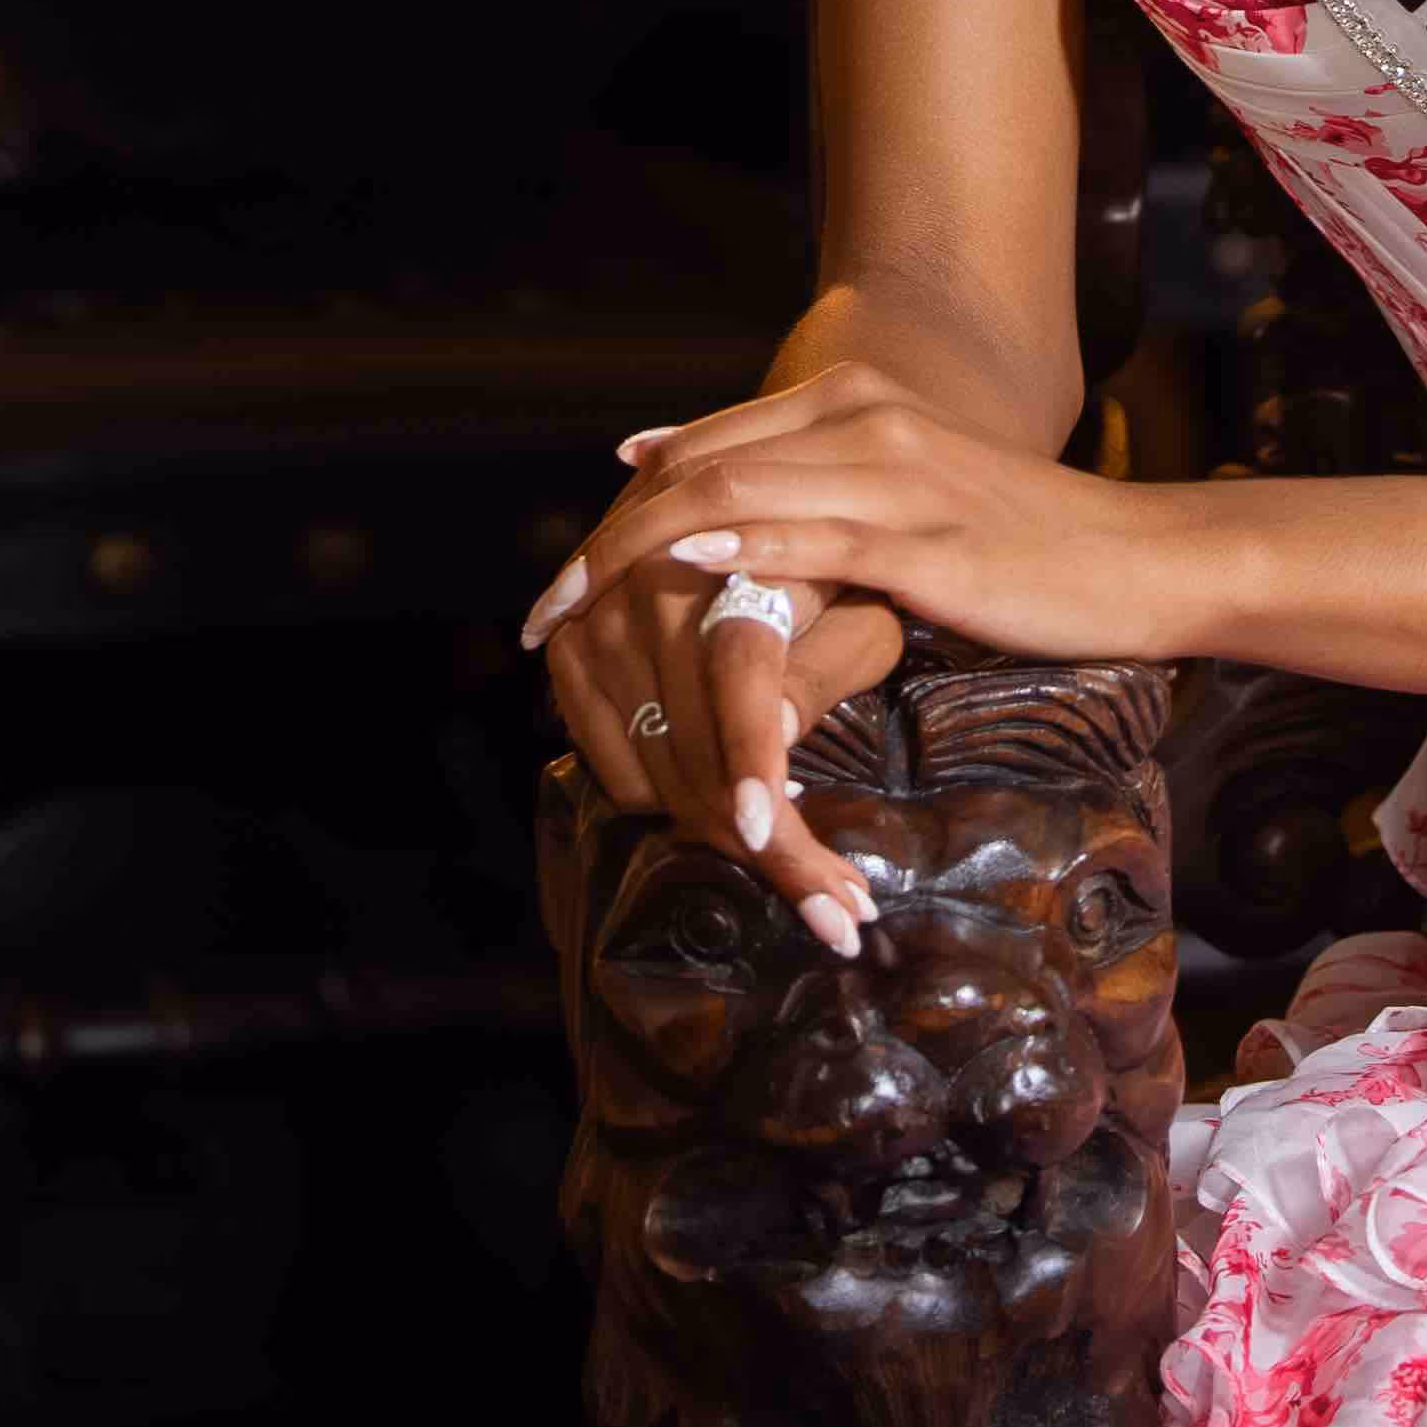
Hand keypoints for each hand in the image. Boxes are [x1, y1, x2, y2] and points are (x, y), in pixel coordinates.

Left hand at [523, 364, 1223, 944]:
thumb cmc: (1025, 549)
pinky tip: (679, 572)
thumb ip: (819, 501)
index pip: (704, 445)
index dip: (621, 505)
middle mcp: (863, 418)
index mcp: (855, 403)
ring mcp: (894, 473)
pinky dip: (732, 552)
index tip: (563, 571)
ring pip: (731, 495)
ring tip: (570, 613)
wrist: (1136, 560)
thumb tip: (709, 514)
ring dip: (633, 556)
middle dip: (604, 541)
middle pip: (698, 466)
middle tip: (540, 610)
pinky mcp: (925, 540)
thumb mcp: (910, 506)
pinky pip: (809, 538)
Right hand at [533, 476, 906, 950]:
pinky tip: (726, 801)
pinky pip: (614, 774)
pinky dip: (670, 805)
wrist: (733, 514)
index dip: (754, 765)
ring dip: (724, 837)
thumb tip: (774, 742)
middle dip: (771, 849)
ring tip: (803, 870)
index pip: (739, 683)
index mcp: (733, 567)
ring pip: (658, 779)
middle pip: (698, 754)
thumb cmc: (828, 575)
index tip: (770, 837)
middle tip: (843, 912)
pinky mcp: (569, 655)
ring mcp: (599, 623)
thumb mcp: (858, 614)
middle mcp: (650, 588)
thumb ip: (825, 669)